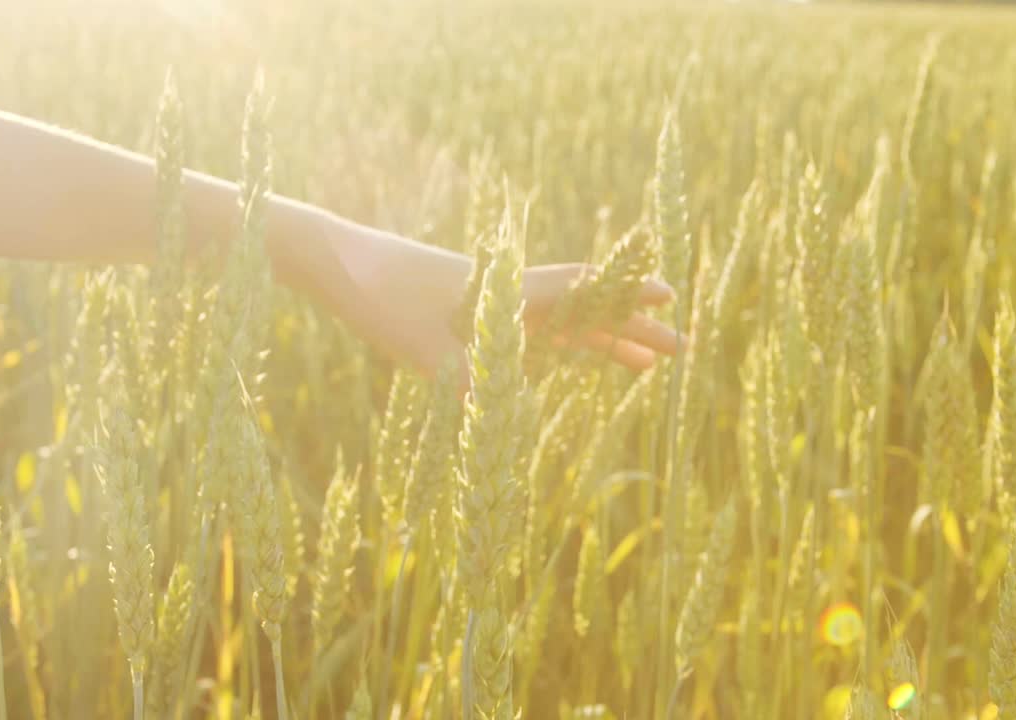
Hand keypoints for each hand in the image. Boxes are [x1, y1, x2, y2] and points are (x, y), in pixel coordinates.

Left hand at [308, 218, 677, 375]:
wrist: (338, 266)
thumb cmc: (379, 299)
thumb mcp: (422, 350)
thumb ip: (467, 383)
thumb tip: (504, 420)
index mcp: (504, 294)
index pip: (580, 291)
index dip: (625, 296)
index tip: (671, 295)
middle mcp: (507, 296)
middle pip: (583, 312)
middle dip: (631, 329)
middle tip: (677, 347)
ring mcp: (491, 304)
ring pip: (561, 324)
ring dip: (601, 342)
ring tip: (641, 364)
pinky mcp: (470, 313)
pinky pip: (529, 333)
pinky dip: (559, 347)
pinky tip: (573, 360)